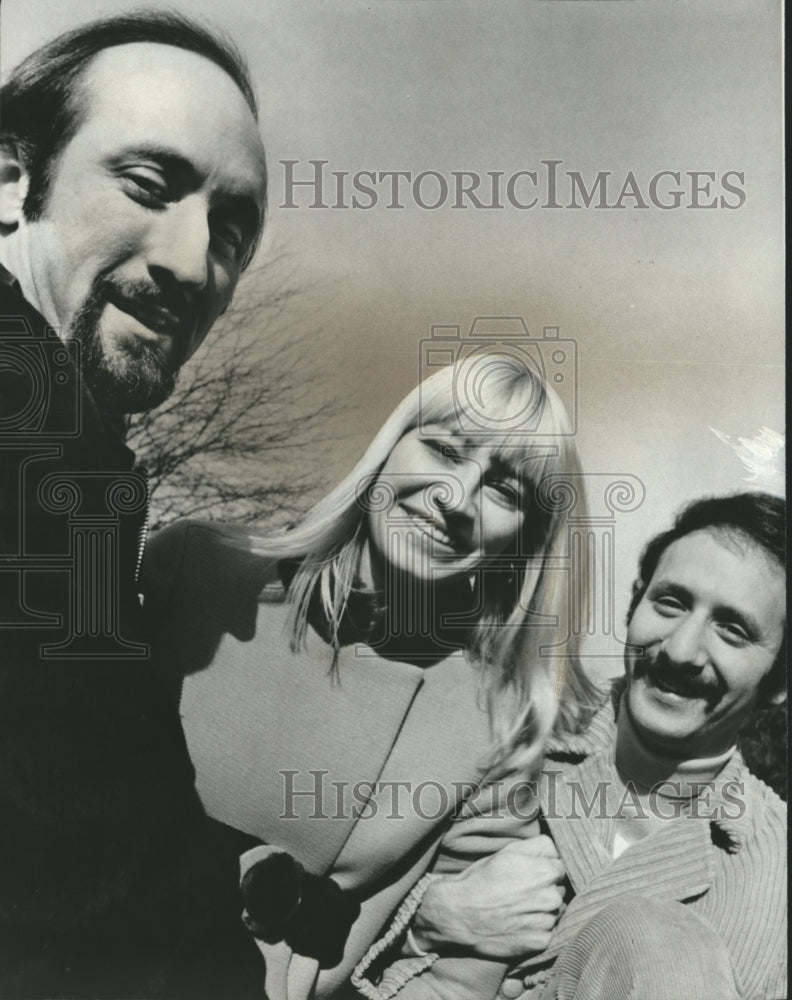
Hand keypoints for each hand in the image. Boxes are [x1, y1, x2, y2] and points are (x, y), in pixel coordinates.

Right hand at [412, 836, 564, 959]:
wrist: (460, 914)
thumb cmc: (482, 879)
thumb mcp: (507, 852)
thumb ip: (538, 846)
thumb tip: (557, 851)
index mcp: (545, 871)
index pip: (561, 868)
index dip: (545, 869)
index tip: (530, 874)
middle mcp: (550, 896)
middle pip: (559, 891)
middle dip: (545, 890)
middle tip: (521, 892)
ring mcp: (546, 921)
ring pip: (555, 912)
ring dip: (542, 911)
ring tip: (518, 908)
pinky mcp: (539, 942)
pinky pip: (548, 933)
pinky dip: (537, 930)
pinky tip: (518, 924)